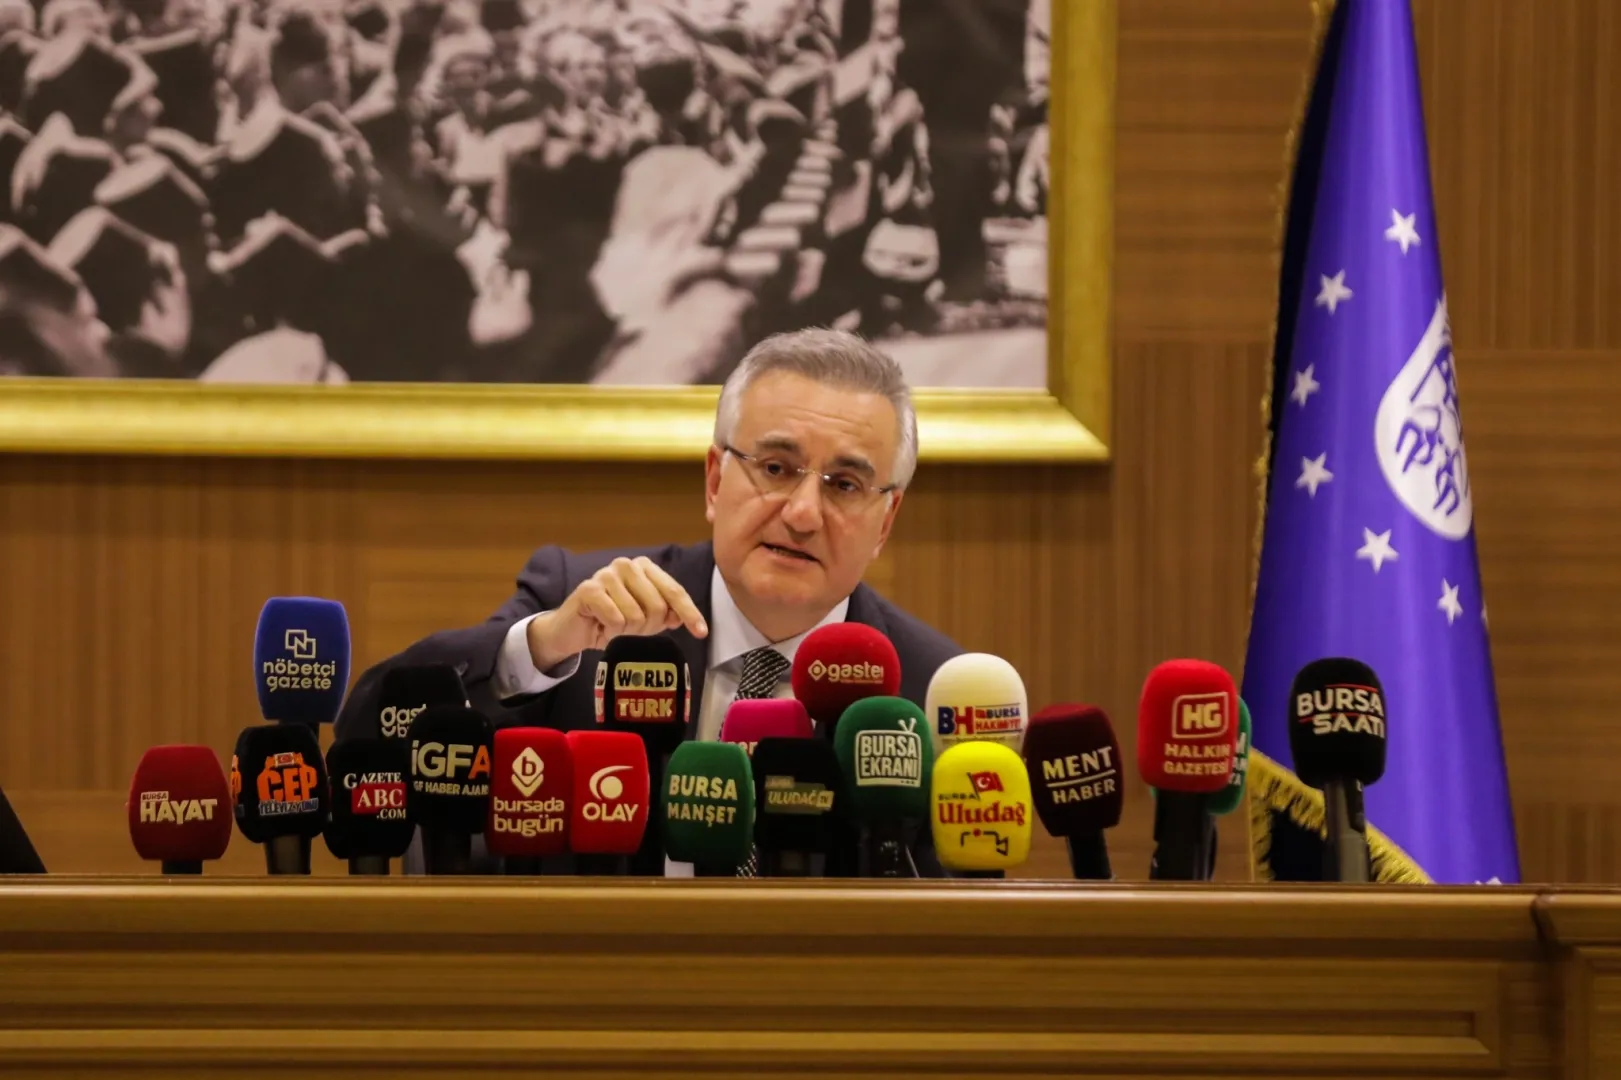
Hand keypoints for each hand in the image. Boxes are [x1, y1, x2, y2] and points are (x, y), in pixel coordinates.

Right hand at [526, 557, 707, 670]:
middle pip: (658, 606)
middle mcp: (627, 565)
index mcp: (644, 567)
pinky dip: (612, 631)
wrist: (572, 630)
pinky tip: (602, 626)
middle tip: (630, 629)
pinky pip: (617, 619)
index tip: (701, 632)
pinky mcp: (589, 589)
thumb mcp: (644, 619)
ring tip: (614, 627)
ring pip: (637, 615)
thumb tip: (679, 617)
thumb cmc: (611, 621)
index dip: (689, 613)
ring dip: (627, 631)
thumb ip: (665, 613)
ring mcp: (607, 575)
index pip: (675, 591)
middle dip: (648, 627)